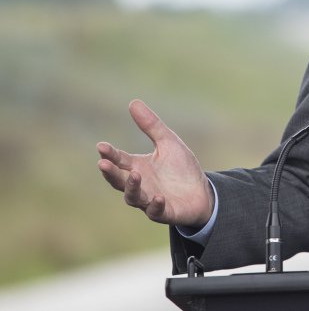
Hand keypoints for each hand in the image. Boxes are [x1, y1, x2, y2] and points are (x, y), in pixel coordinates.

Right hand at [96, 99, 213, 227]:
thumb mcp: (168, 143)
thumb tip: (133, 102)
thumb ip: (151, 126)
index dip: (110, 154)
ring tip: (134, 175)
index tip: (101, 146)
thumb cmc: (181, 169)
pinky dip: (156, 205)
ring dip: (132, 188)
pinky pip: (156, 212)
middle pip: (119, 181)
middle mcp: (140, 185)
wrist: (202, 192)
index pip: (120, 160)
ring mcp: (150, 200)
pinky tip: (159, 197)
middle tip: (103, 163)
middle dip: (111, 173)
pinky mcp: (165, 212)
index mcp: (138, 167)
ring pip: (134, 197)